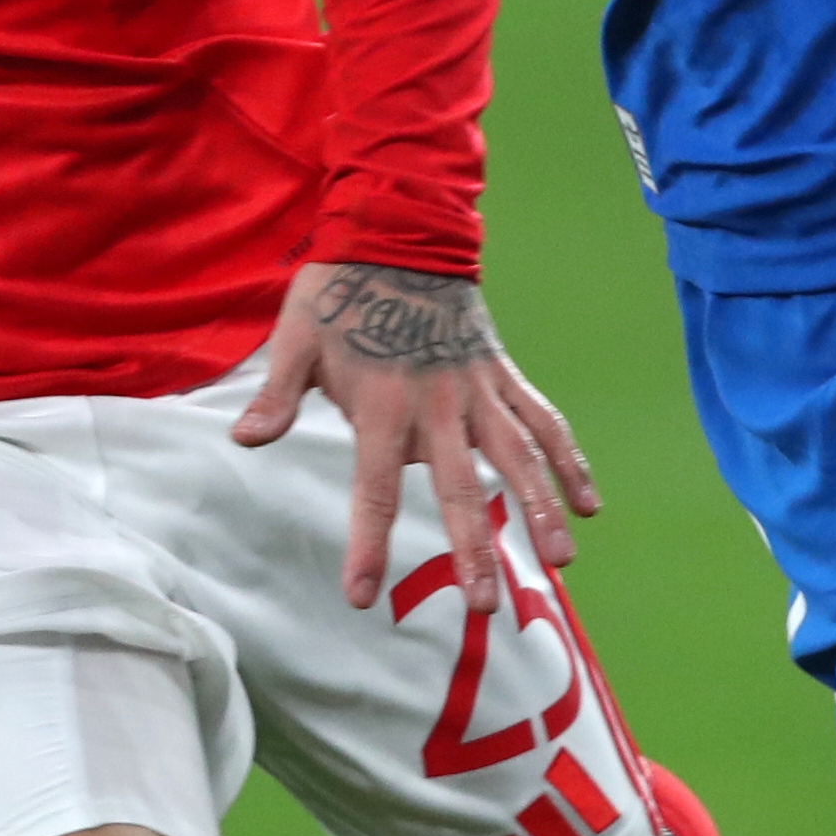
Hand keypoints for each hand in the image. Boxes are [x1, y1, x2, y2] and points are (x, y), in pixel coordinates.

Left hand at [232, 259, 600, 611]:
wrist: (400, 231)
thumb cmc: (342, 291)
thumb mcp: (296, 338)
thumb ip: (277, 394)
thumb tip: (244, 439)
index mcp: (383, 405)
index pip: (373, 490)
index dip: (368, 546)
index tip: (362, 596)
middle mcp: (438, 405)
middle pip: (460, 489)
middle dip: (473, 549)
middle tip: (485, 605)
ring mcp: (478, 391)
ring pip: (519, 459)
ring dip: (541, 511)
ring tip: (560, 562)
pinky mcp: (503, 375)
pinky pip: (544, 421)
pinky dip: (569, 461)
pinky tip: (590, 504)